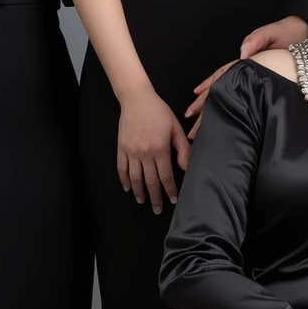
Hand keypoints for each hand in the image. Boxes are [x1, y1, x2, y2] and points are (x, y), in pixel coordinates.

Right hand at [116, 85, 189, 211]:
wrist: (136, 99)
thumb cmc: (159, 111)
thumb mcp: (175, 127)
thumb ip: (182, 148)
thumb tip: (186, 167)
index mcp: (160, 149)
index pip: (166, 176)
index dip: (169, 190)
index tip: (173, 200)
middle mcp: (145, 153)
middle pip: (150, 181)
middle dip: (155, 197)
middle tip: (157, 209)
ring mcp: (131, 152)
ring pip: (135, 178)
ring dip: (139, 192)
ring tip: (142, 201)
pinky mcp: (121, 148)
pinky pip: (121, 168)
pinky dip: (124, 180)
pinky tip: (128, 188)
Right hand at [185, 16, 307, 131]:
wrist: (304, 33)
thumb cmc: (286, 32)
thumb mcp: (270, 33)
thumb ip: (255, 40)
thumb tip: (242, 55)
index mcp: (243, 60)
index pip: (220, 77)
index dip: (207, 89)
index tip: (194, 103)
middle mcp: (246, 70)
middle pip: (221, 89)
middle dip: (205, 106)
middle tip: (193, 125)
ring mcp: (255, 76)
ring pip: (232, 95)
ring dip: (217, 109)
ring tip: (205, 126)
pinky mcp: (266, 81)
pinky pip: (248, 96)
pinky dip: (237, 107)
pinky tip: (232, 117)